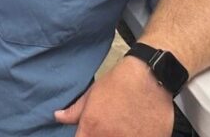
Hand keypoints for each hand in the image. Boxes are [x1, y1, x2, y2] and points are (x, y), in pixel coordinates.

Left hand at [55, 56, 173, 135]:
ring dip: (119, 135)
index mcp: (91, 129)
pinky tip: (136, 129)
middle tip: (109, 125)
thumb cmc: (120, 82)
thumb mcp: (93, 93)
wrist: (151, 78)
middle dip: (101, 135)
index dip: (84, 136)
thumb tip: (58, 116)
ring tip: (124, 126)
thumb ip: (75, 111)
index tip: (89, 132)